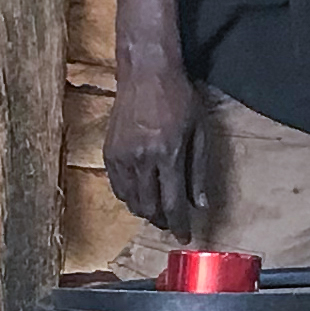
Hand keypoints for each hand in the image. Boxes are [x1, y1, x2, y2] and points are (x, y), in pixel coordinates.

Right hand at [102, 48, 204, 239]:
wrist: (146, 72)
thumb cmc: (178, 98)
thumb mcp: (199, 132)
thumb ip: (199, 171)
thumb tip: (200, 205)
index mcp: (167, 154)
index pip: (173, 203)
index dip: (179, 225)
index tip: (185, 238)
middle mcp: (141, 159)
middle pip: (149, 207)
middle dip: (162, 221)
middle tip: (172, 224)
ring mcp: (122, 156)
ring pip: (131, 200)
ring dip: (145, 211)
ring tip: (158, 212)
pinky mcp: (109, 152)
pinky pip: (118, 187)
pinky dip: (129, 197)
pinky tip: (140, 195)